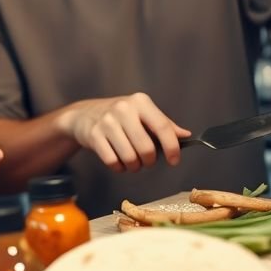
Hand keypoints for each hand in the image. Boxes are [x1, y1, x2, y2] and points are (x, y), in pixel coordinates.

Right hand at [55, 93, 190, 171]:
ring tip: (131, 161)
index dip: (172, 147)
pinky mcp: (94, 136)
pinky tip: (118, 161)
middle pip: (147, 148)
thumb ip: (164, 125)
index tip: (174, 160)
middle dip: (149, 161)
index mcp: (140, 102)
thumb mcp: (143, 114)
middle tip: (146, 160)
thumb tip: (186, 136)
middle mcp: (124, 109)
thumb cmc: (120, 116)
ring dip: (134, 166)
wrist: (84, 114)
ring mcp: (107, 122)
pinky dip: (119, 168)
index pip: (162, 127)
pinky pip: (113, 162)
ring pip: (130, 158)